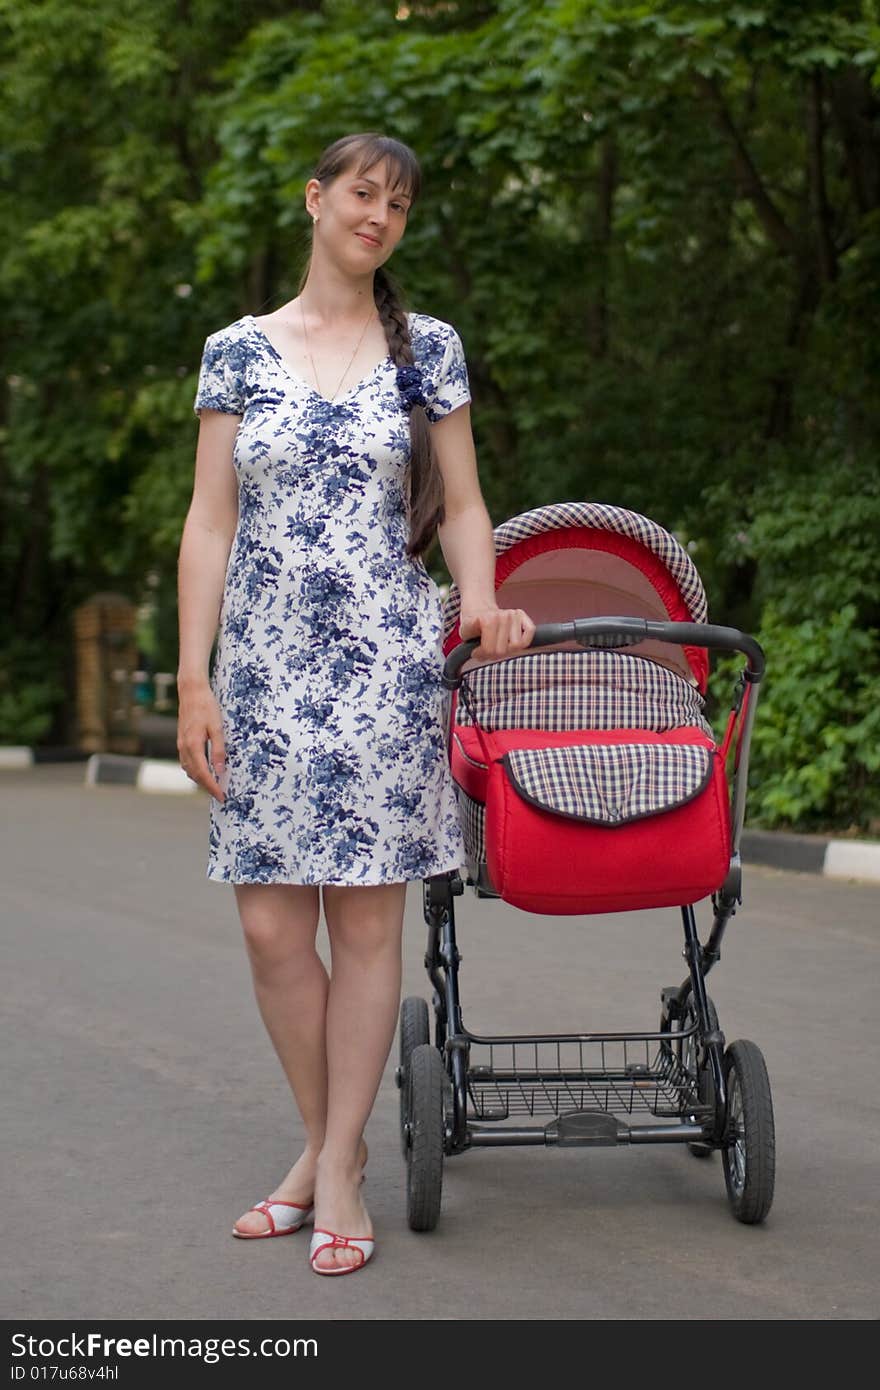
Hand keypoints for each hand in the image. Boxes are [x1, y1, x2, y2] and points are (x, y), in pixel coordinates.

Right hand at [176, 681, 226, 802]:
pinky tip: (203, 771)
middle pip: (194, 775)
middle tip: (220, 795)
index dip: (212, 787)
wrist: (191, 692)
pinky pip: (186, 762)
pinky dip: (195, 771)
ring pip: (189, 769)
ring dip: (200, 780)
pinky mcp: (181, 741)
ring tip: (213, 786)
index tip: (221, 796)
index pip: (203, 773)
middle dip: (207, 787)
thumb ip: (218, 750)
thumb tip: (220, 771)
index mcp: (193, 745)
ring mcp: (181, 744)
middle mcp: (184, 747)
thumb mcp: (217, 727)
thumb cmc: (206, 707)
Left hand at [458, 604, 536, 660]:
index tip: (476, 652)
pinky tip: (512, 642)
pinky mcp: (523, 616)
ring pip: (517, 645)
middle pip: (504, 650)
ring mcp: (514, 615)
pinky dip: (524, 641)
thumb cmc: (473, 624)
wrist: (479, 610)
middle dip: (494, 654)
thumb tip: (476, 643)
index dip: (482, 654)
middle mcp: (503, 615)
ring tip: (497, 645)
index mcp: (488, 619)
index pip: (490, 649)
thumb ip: (468, 638)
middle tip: (487, 650)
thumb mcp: (464, 632)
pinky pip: (530, 632)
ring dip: (507, 649)